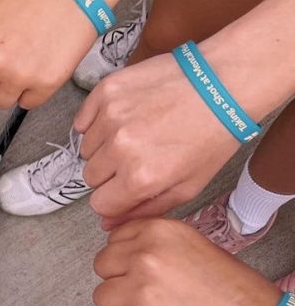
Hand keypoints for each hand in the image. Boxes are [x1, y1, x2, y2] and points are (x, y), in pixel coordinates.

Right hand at [75, 50, 244, 227]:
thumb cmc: (212, 135)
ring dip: (104, 146)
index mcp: (140, 178)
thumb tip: (108, 224)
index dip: (115, 198)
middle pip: (90, 176)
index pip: (99, 204)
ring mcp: (109, 118)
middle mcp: (119, 150)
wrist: (222, 82)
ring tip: (135, 133)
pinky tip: (124, 117)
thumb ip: (146, 209)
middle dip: (110, 172)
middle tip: (137, 156)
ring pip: (86, 149)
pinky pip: (83, 120)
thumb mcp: (189, 186)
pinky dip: (97, 123)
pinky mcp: (105, 92)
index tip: (128, 186)